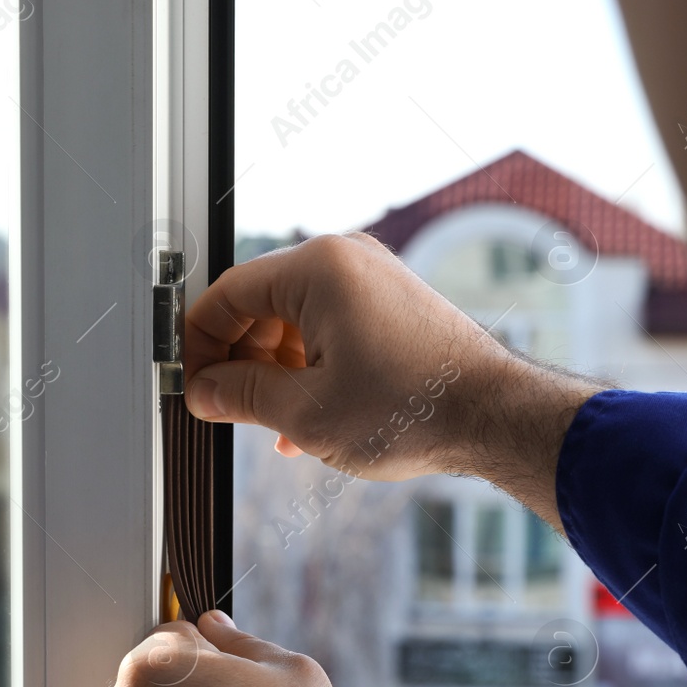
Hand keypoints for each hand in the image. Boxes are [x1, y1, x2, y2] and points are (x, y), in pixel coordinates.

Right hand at [182, 233, 603, 524]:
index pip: (227, 295)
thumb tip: (203, 391)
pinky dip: (310, 366)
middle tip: (226, 411)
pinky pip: (329, 326)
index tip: (192, 386)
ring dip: (275, 371)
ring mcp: (372, 278)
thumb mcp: (305, 413)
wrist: (493, 416)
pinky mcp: (392, 302)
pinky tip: (308, 419)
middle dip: (239, 361)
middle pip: (260, 304)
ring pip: (294, 320)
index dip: (200, 345)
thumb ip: (240, 396)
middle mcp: (345, 259)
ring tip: (275, 426)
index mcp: (318, 269)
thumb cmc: (413, 409)